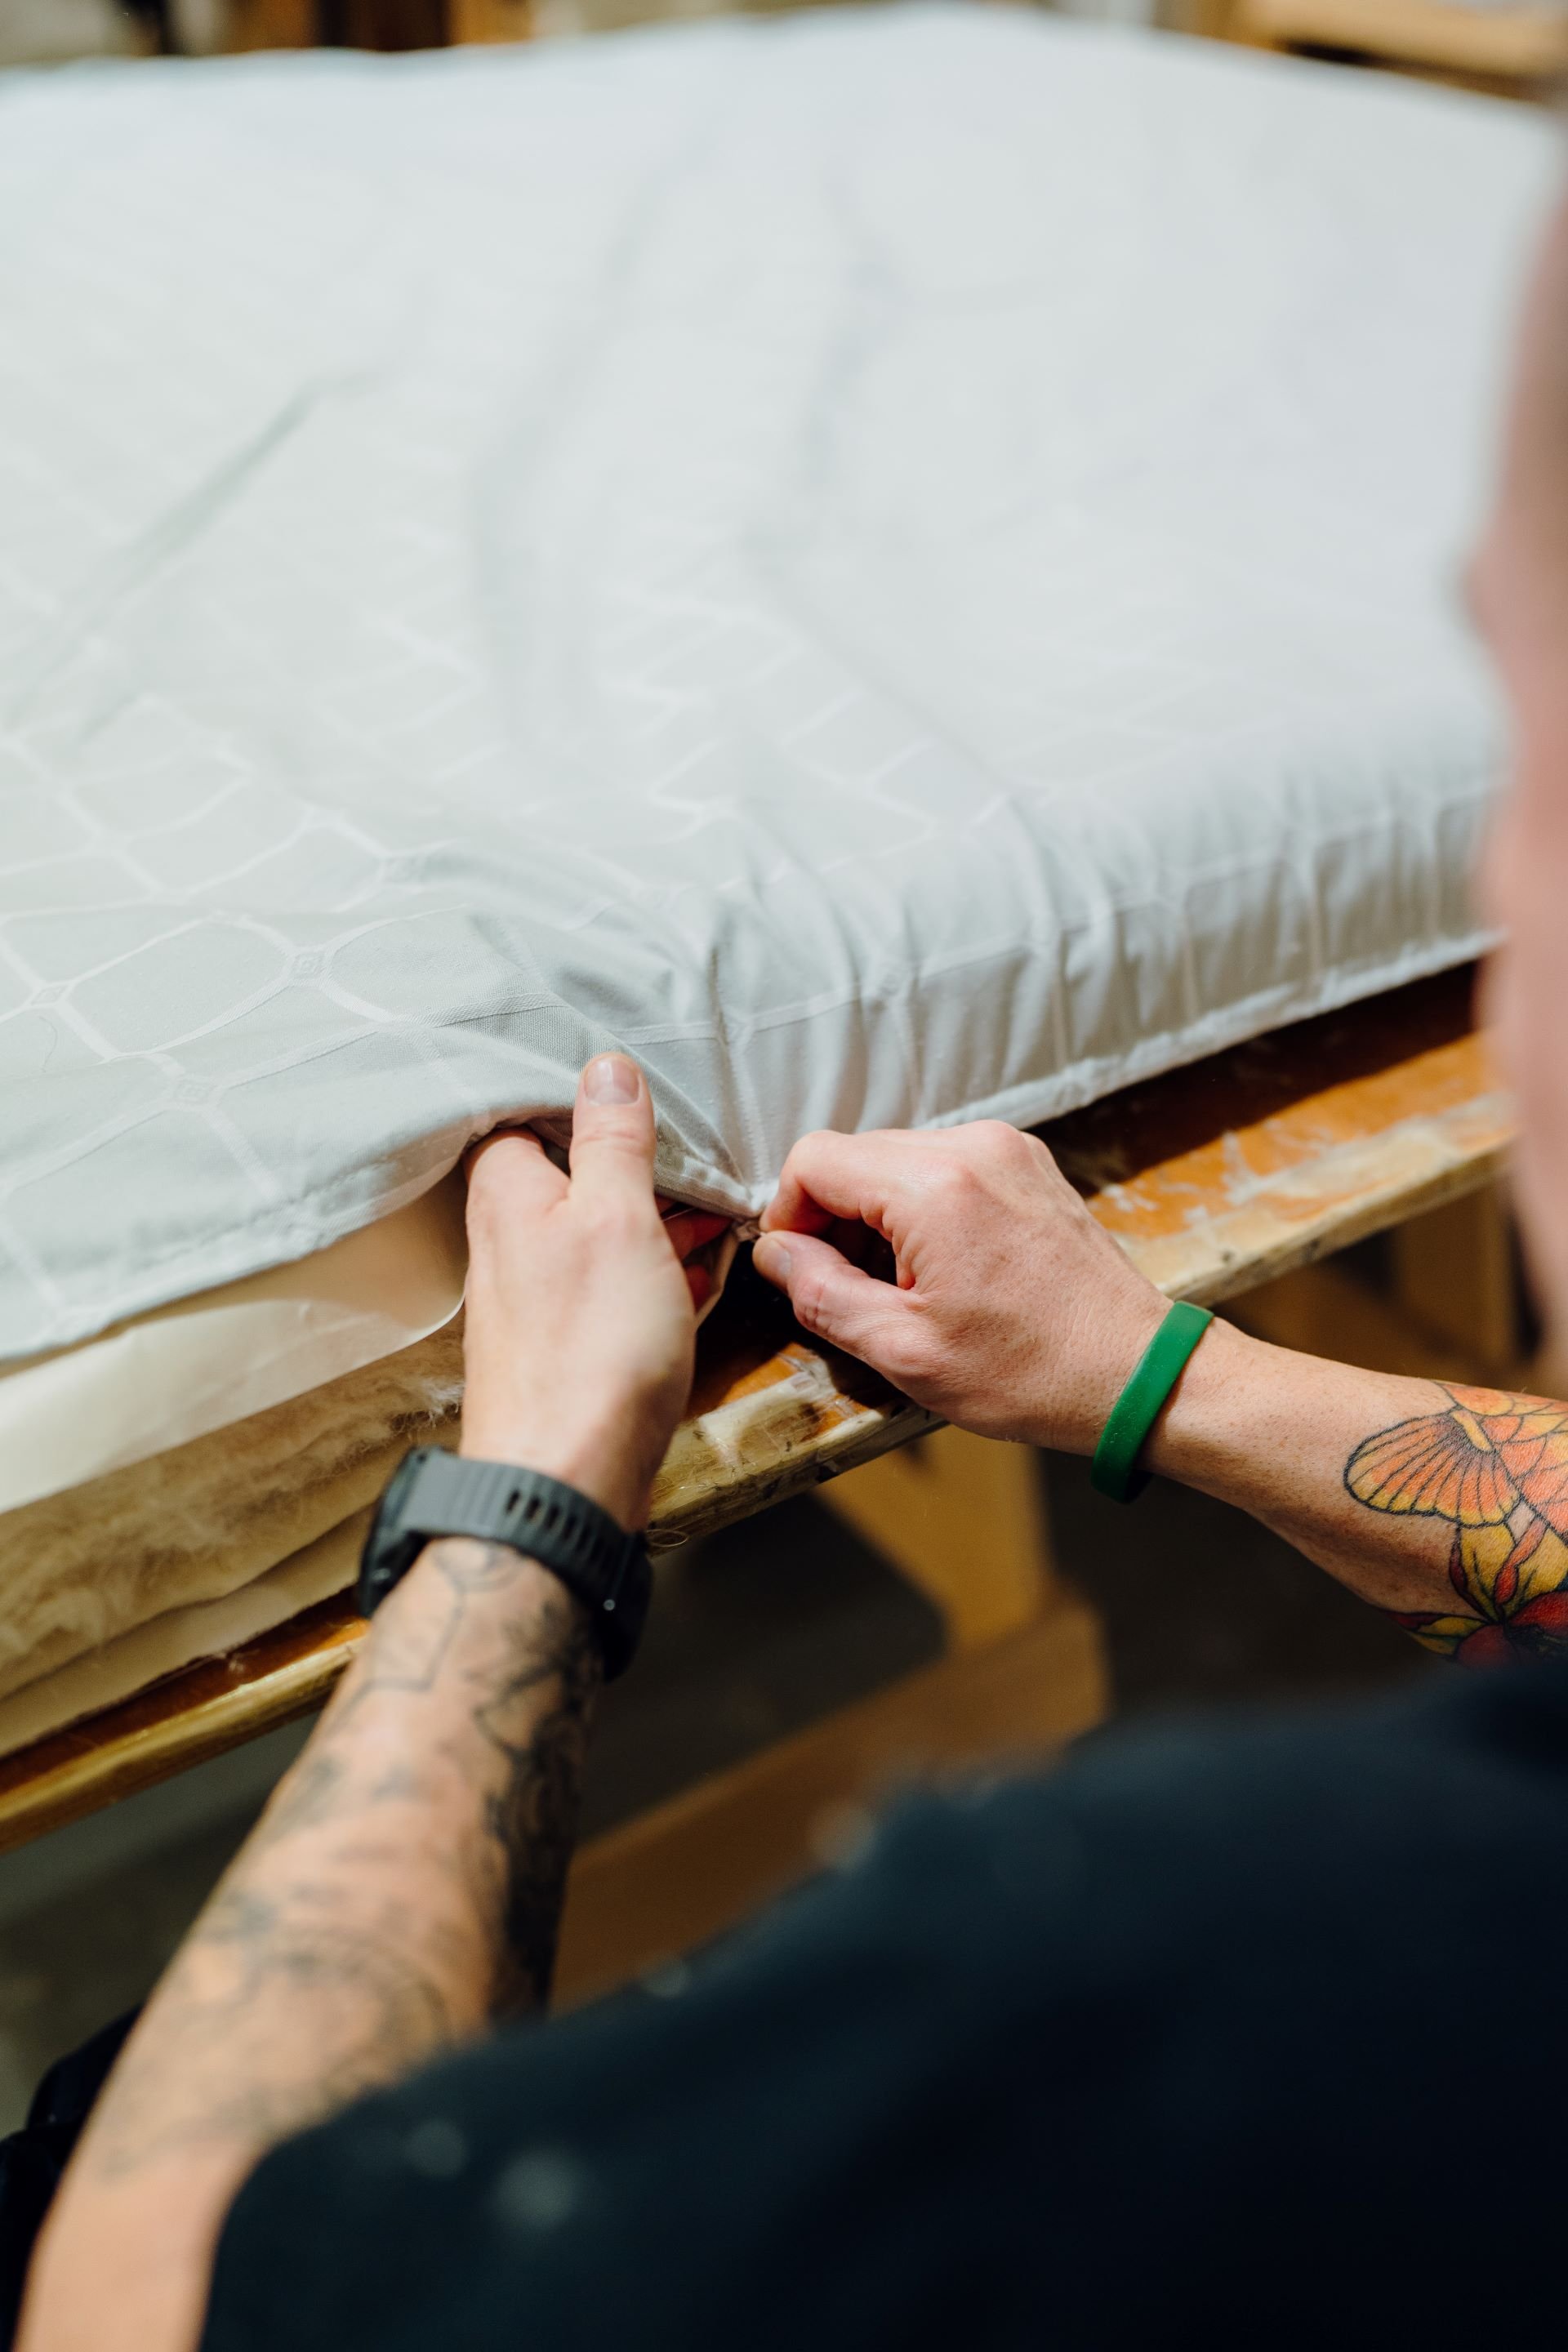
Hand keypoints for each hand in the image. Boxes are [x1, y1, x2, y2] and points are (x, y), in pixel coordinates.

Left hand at [460, 1055, 704, 1529]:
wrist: (567, 1480)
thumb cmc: (589, 1349)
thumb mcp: (617, 1219)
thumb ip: (612, 1143)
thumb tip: (605, 1069)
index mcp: (507, 1196)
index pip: (524, 1116)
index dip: (579, 1100)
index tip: (636, 1092)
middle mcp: (507, 1245)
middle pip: (568, 1177)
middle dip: (634, 1167)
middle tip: (695, 1158)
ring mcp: (535, 1301)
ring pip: (597, 1236)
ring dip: (655, 1222)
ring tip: (716, 1215)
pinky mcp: (566, 1349)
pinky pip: (611, 1292)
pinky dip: (654, 1277)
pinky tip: (699, 1277)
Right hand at [753, 1122, 1170, 1454]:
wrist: (1138, 1374)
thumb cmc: (1033, 1372)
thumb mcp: (904, 1350)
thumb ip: (821, 1294)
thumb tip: (774, 1255)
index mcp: (935, 1186)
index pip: (814, 1160)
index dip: (786, 1215)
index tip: (798, 1268)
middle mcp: (973, 1148)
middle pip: (854, 1155)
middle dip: (832, 1218)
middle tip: (847, 1290)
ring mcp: (1007, 1150)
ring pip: (897, 1159)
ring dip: (877, 1216)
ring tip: (900, 1287)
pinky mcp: (1028, 1165)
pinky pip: (945, 1167)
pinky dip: (923, 1208)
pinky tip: (941, 1269)